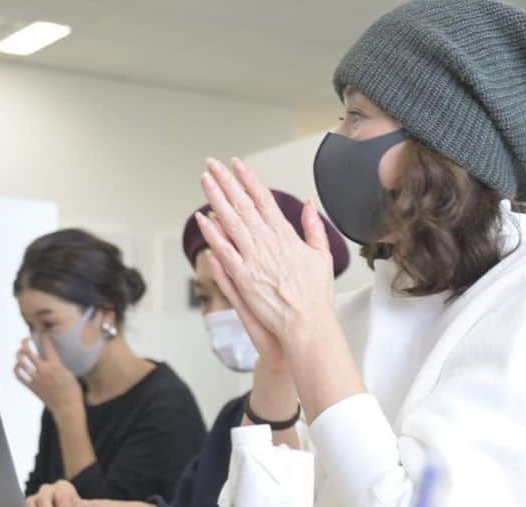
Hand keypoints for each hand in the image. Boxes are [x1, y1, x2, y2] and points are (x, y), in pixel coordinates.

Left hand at [14, 336, 83, 417]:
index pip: (47, 345)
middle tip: (27, 340)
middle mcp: (44, 370)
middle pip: (28, 351)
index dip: (44, 336)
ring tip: (21, 352)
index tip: (42, 333)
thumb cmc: (73, 393)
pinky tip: (19, 366)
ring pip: (21, 362)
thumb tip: (54, 358)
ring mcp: (36, 379)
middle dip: (25, 342)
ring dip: (19, 354)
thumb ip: (60, 365)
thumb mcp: (71, 374)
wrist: (68, 409)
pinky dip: (17, 369)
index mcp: (55, 366)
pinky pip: (19, 375)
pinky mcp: (32, 387)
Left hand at [196, 157, 335, 352]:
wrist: (307, 323)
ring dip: (216, 198)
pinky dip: (212, 233)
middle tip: (213, 164)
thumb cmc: (315, 296)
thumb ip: (314, 227)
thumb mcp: (322, 256)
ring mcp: (254, 259)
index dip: (249, 179)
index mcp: (286, 236)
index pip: (264, 199)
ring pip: (230, 221)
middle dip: (227, 181)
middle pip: (243, 204)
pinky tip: (202, 218)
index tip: (238, 164)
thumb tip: (309, 203)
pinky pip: (224, 250)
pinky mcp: (243, 277)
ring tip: (205, 180)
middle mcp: (268, 243)